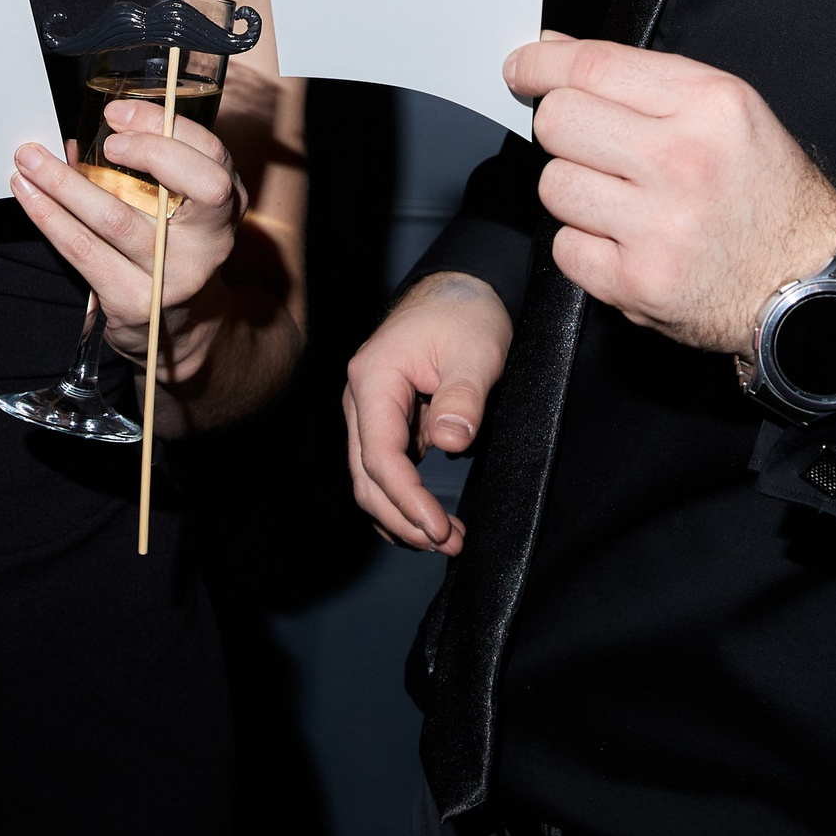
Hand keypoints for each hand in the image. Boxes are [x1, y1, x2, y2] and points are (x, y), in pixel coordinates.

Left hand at [9, 102, 246, 381]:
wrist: (178, 329)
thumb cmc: (172, 250)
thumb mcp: (182, 206)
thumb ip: (152, 167)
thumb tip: (84, 135)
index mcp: (228, 205)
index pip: (211, 155)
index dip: (165, 128)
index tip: (119, 113)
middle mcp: (210, 242)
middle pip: (191, 186)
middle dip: (144, 151)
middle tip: (100, 140)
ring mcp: (172, 276)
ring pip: (116, 218)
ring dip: (64, 182)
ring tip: (30, 159)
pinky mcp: (133, 300)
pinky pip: (83, 250)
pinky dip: (49, 216)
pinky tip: (29, 195)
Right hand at [343, 272, 512, 555]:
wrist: (458, 292)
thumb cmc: (465, 316)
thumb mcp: (475, 352)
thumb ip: (462, 397)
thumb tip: (449, 442)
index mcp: (374, 378)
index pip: (380, 455)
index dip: (407, 499)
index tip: (439, 528)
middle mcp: (360, 398)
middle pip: (366, 476)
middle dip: (403, 518)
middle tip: (449, 543)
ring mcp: (369, 411)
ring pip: (370, 478)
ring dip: (401, 514)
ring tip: (445, 539)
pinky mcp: (385, 421)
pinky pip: (383, 468)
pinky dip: (401, 498)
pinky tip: (427, 519)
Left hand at [503, 36, 835, 352]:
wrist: (807, 284)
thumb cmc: (765, 193)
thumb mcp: (727, 112)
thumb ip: (641, 80)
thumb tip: (553, 53)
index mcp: (709, 106)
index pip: (593, 68)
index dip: (541, 66)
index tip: (520, 69)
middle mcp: (683, 161)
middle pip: (558, 122)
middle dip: (564, 132)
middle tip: (591, 148)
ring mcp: (659, 226)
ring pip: (554, 185)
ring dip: (576, 194)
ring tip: (622, 203)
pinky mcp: (639, 282)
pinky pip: (565, 247)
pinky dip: (585, 247)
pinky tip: (626, 243)